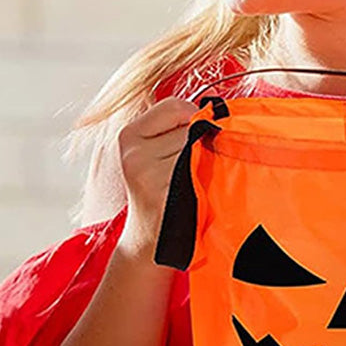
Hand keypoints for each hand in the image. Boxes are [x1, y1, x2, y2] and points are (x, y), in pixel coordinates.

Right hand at [117, 97, 198, 248]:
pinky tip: (196, 192)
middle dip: (201, 141)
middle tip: (193, 166)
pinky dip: (208, 179)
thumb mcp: (155, 151)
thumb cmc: (162, 189)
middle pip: (192, 127)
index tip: (194, 136)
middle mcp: (134, 154)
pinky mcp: (167, 196)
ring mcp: (149, 176)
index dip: (193, 116)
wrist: (149, 241)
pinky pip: (202, 172)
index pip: (175, 105)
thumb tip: (216, 104)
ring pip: (200, 149)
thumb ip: (177, 125)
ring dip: (207, 161)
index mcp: (128, 135)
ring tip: (193, 180)